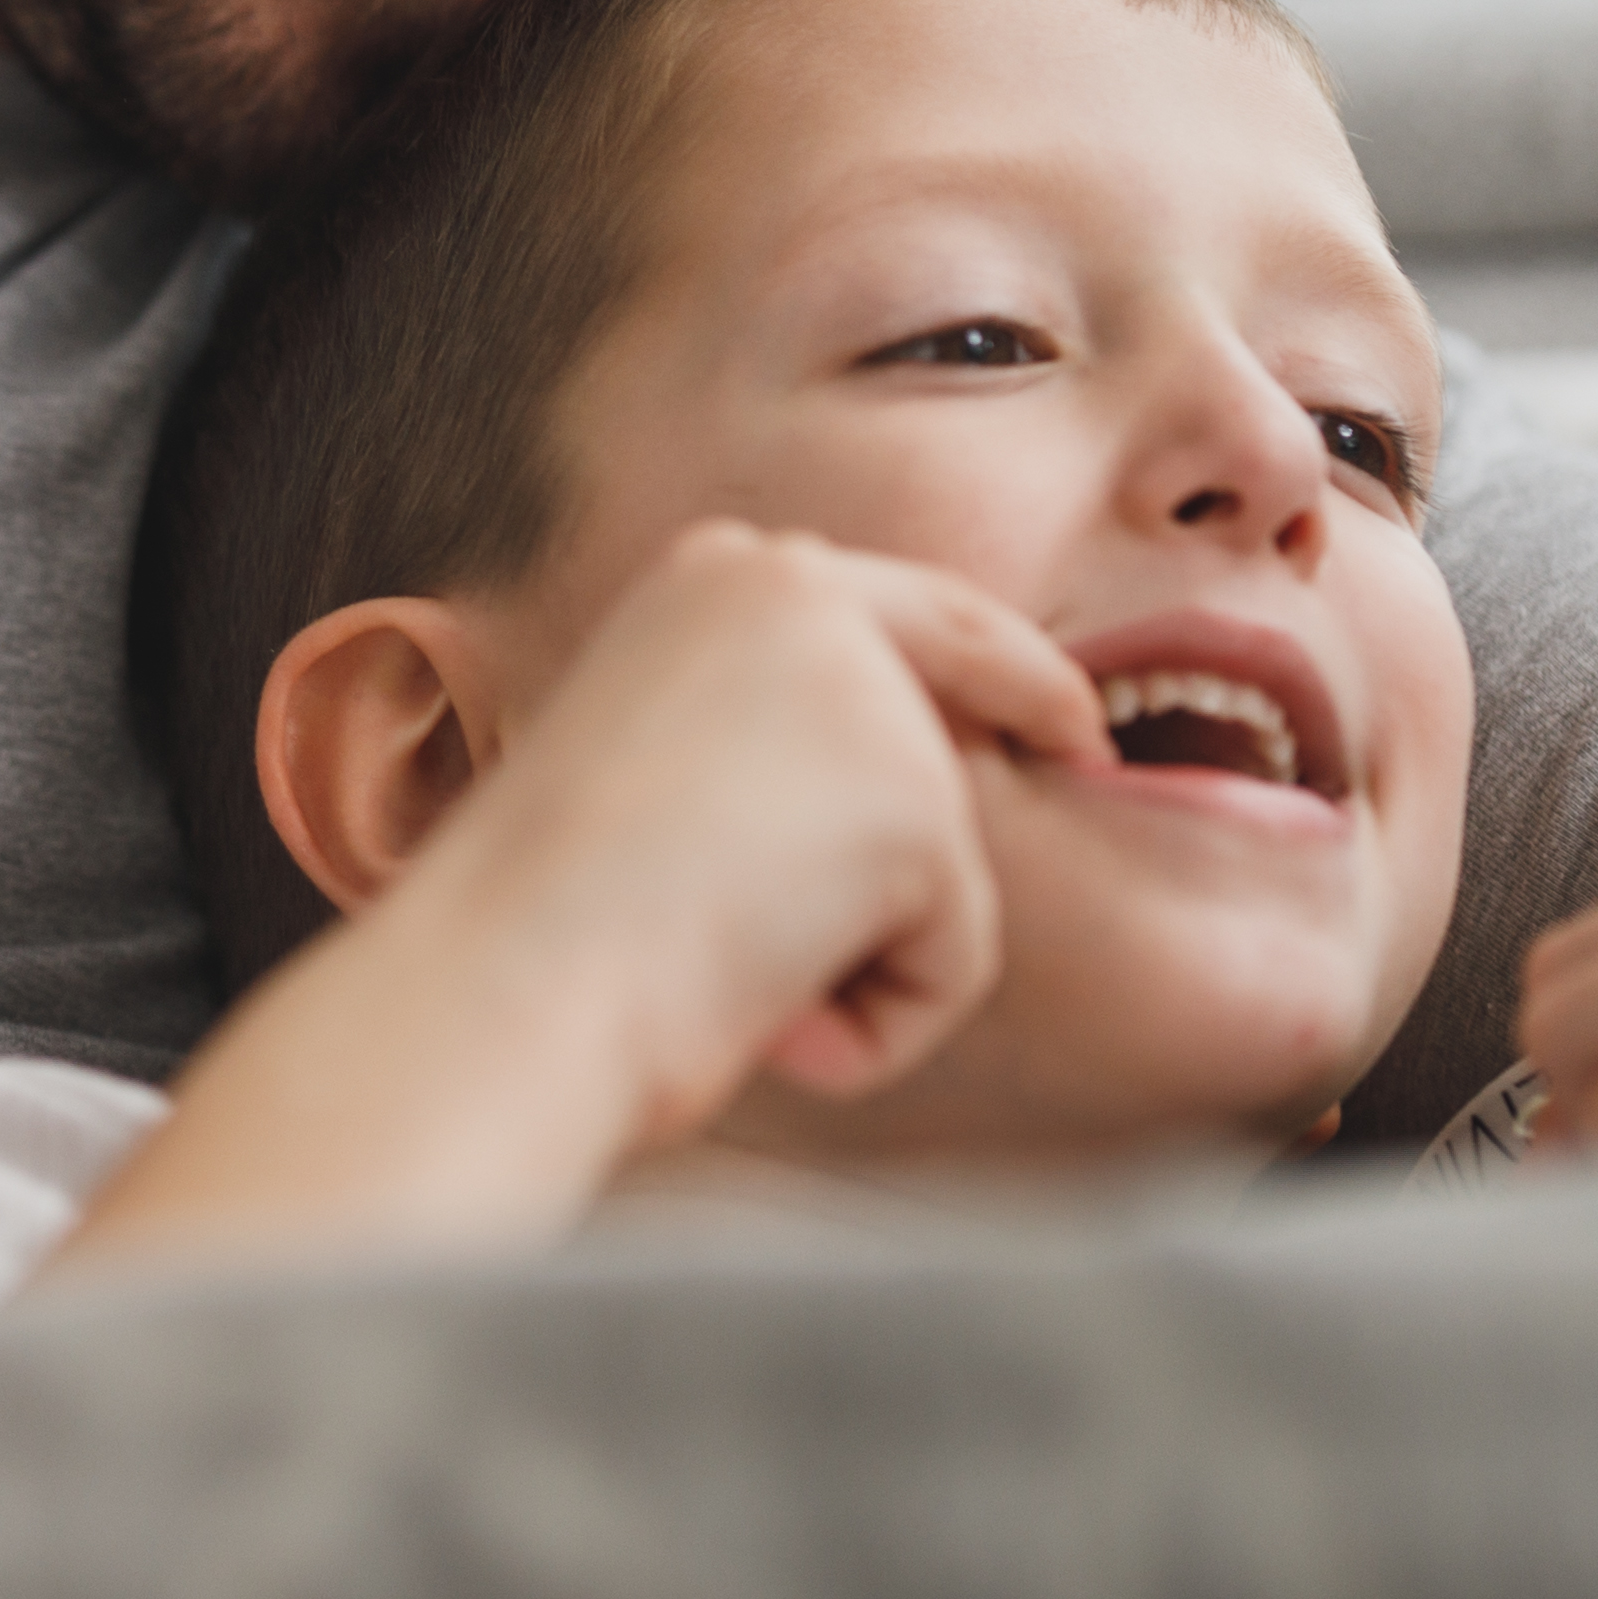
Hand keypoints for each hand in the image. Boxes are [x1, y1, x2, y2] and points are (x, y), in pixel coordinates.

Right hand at [61, 523, 1087, 1274]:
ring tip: (742, 980)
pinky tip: (776, 1013)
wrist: (510, 982)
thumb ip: (769, 751)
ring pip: (948, 848)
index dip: (993, 658)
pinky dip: (886, 1018)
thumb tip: (879, 817)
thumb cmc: (542, 925)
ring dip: (873, 949)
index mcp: (712, 579)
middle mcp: (794, 590)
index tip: (1058, 709)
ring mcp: (864, 691)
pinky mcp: (917, 804)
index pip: (898, 602)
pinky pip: (953, 951)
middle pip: (976, 658)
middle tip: (1087, 752)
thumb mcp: (658, 783)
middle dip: (1043, 708)